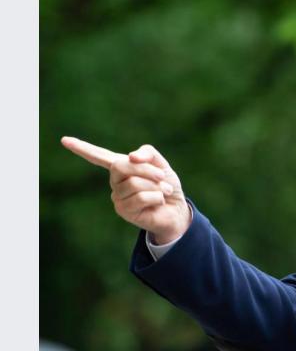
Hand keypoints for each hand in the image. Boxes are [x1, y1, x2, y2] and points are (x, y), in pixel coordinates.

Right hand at [60, 136, 191, 243]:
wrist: (177, 209)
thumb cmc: (166, 185)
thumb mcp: (161, 164)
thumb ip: (147, 153)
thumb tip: (131, 157)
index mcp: (121, 166)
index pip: (98, 156)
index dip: (82, 148)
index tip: (64, 140)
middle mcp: (115, 181)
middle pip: (122, 166)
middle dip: (146, 170)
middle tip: (162, 176)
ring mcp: (117, 196)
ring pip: (134, 183)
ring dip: (156, 186)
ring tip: (162, 192)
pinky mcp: (123, 210)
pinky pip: (141, 198)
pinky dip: (156, 197)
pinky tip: (159, 201)